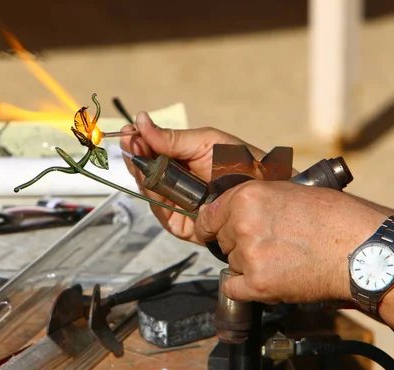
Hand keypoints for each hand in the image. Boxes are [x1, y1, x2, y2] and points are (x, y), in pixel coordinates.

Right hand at [120, 111, 264, 243]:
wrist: (264, 190)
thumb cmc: (241, 163)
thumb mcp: (204, 142)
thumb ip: (171, 138)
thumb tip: (140, 121)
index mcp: (181, 161)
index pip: (151, 153)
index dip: (138, 142)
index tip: (129, 130)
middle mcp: (175, 183)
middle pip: (144, 172)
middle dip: (135, 154)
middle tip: (128, 139)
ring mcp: (176, 204)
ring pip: (147, 190)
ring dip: (139, 171)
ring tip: (136, 151)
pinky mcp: (180, 224)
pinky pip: (159, 209)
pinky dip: (151, 192)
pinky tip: (147, 175)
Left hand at [194, 180, 386, 303]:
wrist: (361, 249)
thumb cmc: (333, 217)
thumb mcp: (288, 191)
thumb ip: (254, 200)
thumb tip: (226, 210)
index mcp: (247, 197)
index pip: (209, 216)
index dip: (215, 225)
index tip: (217, 231)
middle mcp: (243, 224)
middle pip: (221, 240)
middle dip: (238, 243)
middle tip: (270, 243)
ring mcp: (250, 256)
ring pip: (232, 263)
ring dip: (248, 264)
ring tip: (282, 258)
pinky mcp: (259, 284)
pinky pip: (233, 289)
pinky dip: (246, 287)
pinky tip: (269, 278)